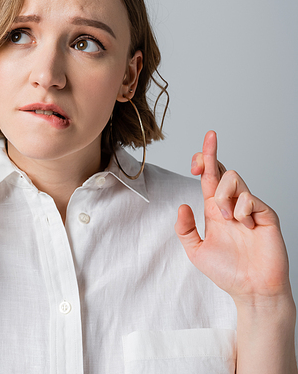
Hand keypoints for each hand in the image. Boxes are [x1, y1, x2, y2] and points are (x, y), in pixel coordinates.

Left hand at [175, 131, 291, 307]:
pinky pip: (249, 198)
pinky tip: (247, 227)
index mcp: (215, 209)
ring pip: (234, 177)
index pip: (208, 176)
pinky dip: (242, 210)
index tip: (193, 161)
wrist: (252, 291)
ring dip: (223, 195)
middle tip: (200, 161)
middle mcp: (232, 204)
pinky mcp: (265, 214)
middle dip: (209, 156)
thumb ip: (185, 229)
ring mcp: (249, 208)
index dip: (202, 160)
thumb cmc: (228, 273)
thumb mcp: (197, 251)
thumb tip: (182, 206)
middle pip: (221, 168)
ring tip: (227, 219)